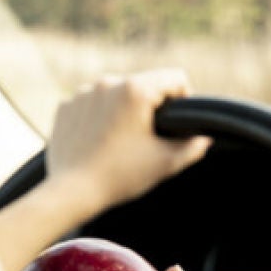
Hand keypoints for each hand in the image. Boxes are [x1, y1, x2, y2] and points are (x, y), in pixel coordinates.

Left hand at [45, 69, 212, 216]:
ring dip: (123, 110)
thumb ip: (192, 147)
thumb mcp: (165, 163)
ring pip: (117, 93)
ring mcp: (83, 93)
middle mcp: (108, 82)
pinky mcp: (66, 106)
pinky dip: (99, 117)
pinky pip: (92, 103)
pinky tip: (99, 142)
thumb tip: (204, 138)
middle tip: (147, 140)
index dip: (183, 99)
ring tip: (121, 142)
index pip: (175, 78)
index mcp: (135, 89)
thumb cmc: (119, 176)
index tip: (176, 124)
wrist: (71, 192)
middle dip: (150, 107)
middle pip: (144, 85)